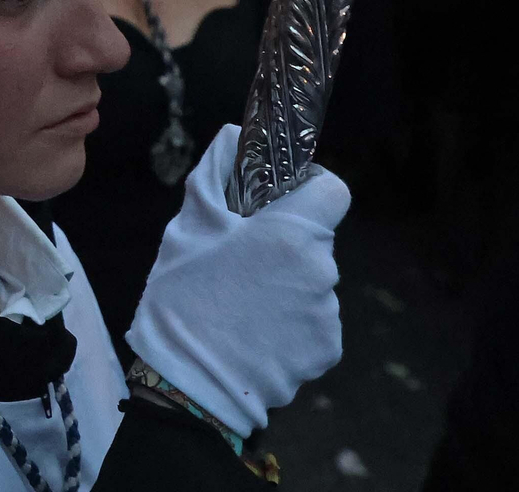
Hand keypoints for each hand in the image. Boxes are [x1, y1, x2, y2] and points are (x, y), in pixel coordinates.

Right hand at [126, 123, 350, 436]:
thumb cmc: (184, 297)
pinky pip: (314, 322)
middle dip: (285, 244)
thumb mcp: (190, 228)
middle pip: (315, 241)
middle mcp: (322, 271)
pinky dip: (292, 324)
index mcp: (292, 233)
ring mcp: (328, 314)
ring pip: (313, 282)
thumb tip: (232, 134)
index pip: (333, 191)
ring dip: (288, 286)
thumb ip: (215, 173)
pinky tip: (254, 333)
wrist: (187, 384)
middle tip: (240, 261)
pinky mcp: (327, 351)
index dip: (310, 188)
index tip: (279, 201)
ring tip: (242, 304)